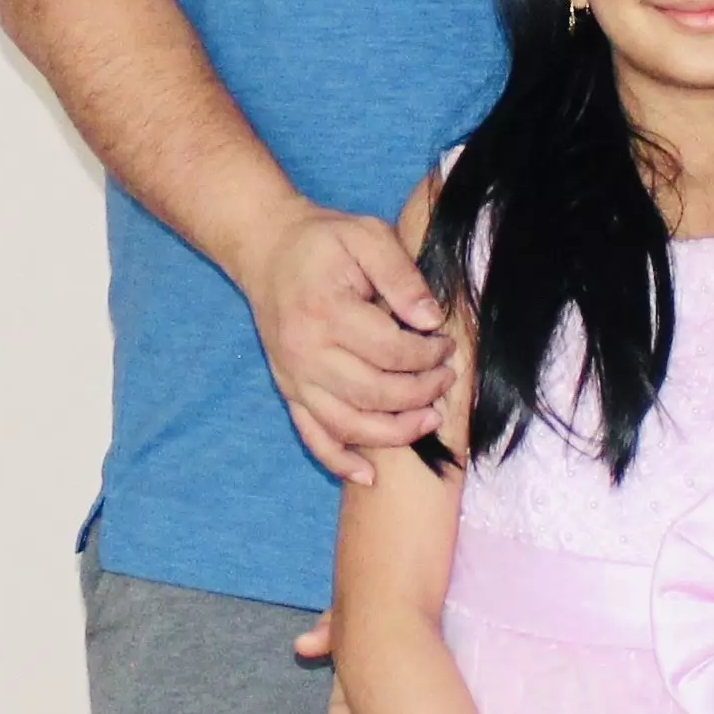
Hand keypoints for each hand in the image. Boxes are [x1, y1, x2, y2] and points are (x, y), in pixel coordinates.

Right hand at [239, 201, 453, 484]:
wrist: (266, 250)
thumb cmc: (323, 241)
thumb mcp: (367, 236)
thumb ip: (401, 276)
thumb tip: (431, 319)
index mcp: (327, 312)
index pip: (391, 351)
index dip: (428, 354)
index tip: (447, 345)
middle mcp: (306, 352)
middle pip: (374, 393)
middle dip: (421, 393)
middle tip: (447, 379)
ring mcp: (294, 377)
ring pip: (347, 424)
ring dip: (393, 432)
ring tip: (429, 420)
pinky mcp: (288, 391)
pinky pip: (312, 436)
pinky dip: (339, 461)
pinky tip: (368, 476)